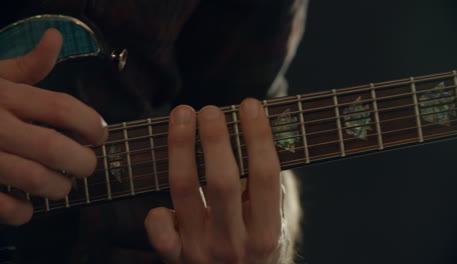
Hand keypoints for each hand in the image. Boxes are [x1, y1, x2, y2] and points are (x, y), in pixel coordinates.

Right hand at [0, 29, 107, 225]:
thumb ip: (26, 65)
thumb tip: (55, 38)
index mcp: (4, 96)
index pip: (62, 108)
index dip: (91, 124)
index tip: (101, 135)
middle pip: (55, 148)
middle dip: (83, 162)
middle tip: (88, 166)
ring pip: (34, 179)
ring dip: (59, 188)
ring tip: (64, 186)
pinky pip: (2, 207)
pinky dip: (23, 212)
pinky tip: (29, 206)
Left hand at [145, 99, 285, 263]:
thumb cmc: (257, 248)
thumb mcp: (274, 224)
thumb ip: (268, 190)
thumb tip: (258, 138)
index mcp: (267, 232)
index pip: (265, 175)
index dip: (258, 136)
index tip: (250, 105)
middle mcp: (235, 243)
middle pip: (221, 181)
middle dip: (215, 139)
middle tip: (210, 109)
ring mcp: (203, 252)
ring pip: (185, 190)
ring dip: (181, 148)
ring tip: (182, 116)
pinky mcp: (178, 258)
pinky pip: (159, 232)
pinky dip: (156, 212)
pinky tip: (161, 189)